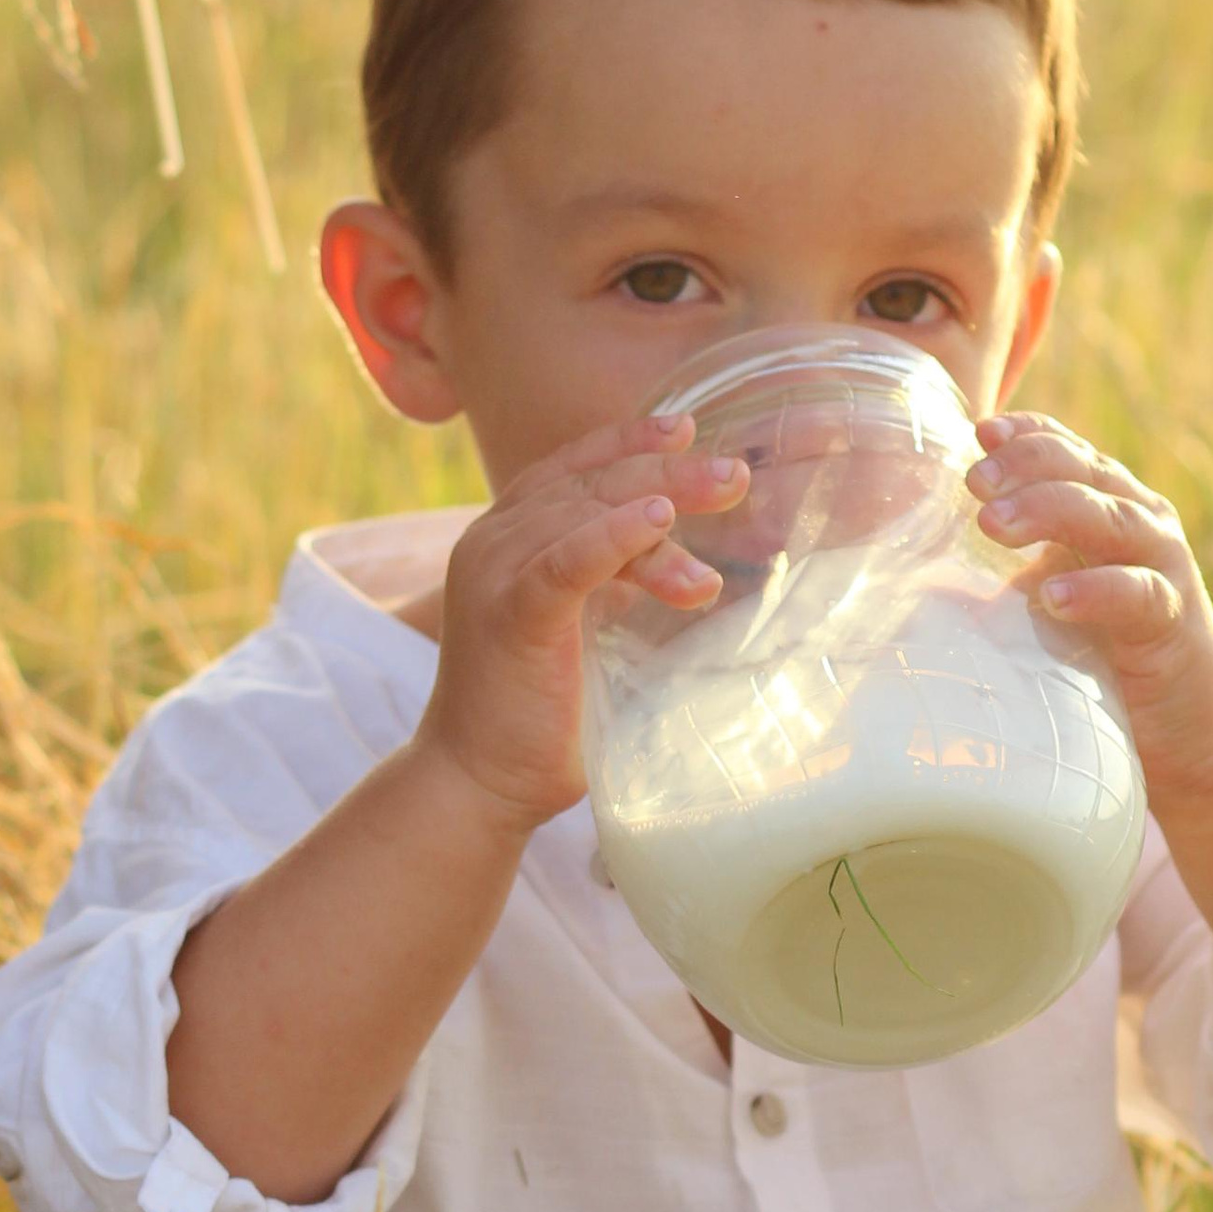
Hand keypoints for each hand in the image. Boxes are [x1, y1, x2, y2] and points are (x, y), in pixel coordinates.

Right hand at [416, 410, 745, 832]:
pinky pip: (567, 560)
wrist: (479, 783)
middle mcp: (493, 541)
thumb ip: (611, 579)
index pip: (570, 467)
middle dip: (666, 468)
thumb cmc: (538, 713)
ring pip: (586, 513)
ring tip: (725, 495)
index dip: (628, 441)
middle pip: (590, 482)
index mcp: (506, 537)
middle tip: (733, 474)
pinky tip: (657, 520)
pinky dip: (613, 535)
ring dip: (662, 503)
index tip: (684, 429)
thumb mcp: (583, 624)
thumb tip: (679, 553)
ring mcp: (496, 572)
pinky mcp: (510, 613)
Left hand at [969, 413, 1212, 805]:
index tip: (978, 433)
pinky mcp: (1174, 623)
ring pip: (1111, 518)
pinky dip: (1096, 590)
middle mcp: (1140, 524)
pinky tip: (1053, 596)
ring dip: (1050, 511)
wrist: (1186, 732)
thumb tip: (910, 581)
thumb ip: (999, 580)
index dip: (1026, 434)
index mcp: (1107, 507)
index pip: (1066, 450)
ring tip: (993, 524)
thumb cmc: (1104, 660)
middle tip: (973, 483)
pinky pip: (1139, 594)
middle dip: (1025, 467)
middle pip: (1084, 471)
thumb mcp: (1047, 604)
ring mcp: (1164, 568)